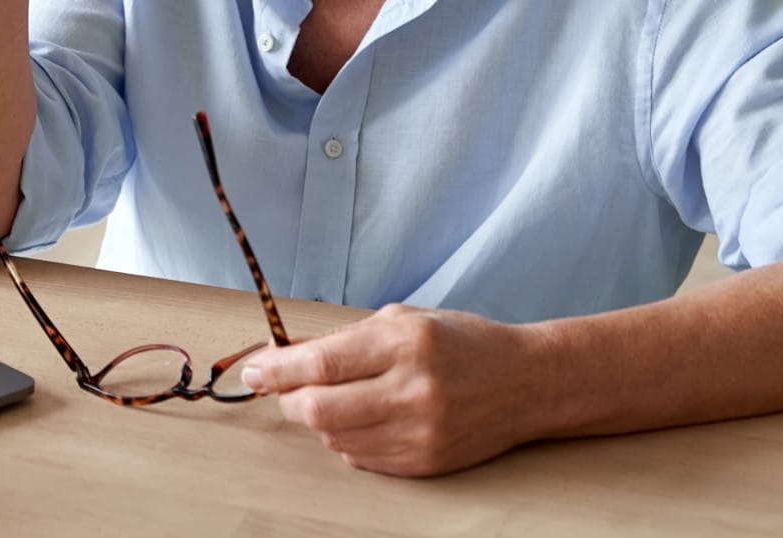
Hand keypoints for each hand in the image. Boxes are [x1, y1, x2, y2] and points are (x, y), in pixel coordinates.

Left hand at [241, 303, 552, 475]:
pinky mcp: (427, 462)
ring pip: (336, 437)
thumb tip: (283, 354)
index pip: (322, 363)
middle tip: (286, 389)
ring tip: (336, 398)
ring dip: (319, 419)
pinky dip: (347, 439)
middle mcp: (414, 390)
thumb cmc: (461, 343)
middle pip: (320, 409)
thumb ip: (342, 339)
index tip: (255, 369)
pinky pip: (361, 458)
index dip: (277, 370)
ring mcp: (422, 432)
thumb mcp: (403, 320)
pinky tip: (363, 419)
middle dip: (290, 400)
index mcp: (406, 343)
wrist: (527, 383)